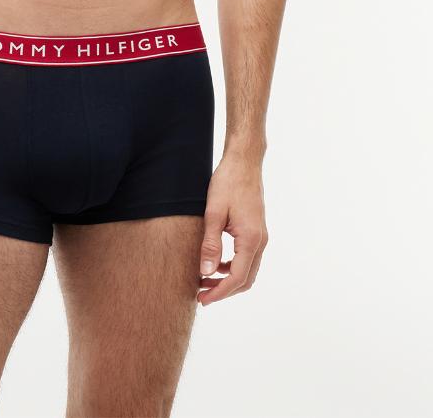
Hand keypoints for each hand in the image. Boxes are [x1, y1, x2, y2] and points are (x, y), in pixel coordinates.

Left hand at [197, 152, 267, 305]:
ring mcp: (260, 236)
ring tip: (205, 280)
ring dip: (228, 279)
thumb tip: (206, 273)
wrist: (244, 161)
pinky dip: (233, 266)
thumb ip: (210, 244)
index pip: (237, 278)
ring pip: (248, 270)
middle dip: (224, 290)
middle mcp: (260, 241)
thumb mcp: (213, 213)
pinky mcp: (256, 230)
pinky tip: (216, 263)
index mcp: (251, 239)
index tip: (202, 300)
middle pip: (245, 279)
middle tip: (201, 295)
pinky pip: (247, 257)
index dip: (219, 293)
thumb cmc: (228, 183)